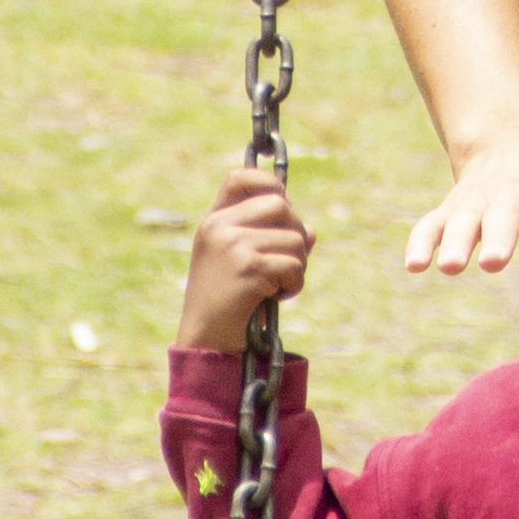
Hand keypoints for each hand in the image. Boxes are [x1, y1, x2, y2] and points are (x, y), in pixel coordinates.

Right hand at [180, 168, 313, 350]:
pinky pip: (294, 265)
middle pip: (281, 205)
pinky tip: (276, 298)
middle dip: (294, 234)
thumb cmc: (228, 303)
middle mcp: (220, 227)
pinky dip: (293, 286)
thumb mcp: (244, 263)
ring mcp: (233, 245)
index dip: (268, 182)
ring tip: (276, 286)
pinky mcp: (248, 268)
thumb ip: (273, 240)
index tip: (282, 203)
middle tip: (285, 262)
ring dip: (297, 267)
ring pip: (295, 238)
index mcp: (214, 221)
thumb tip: (311, 230)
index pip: (240, 177)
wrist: (206, 341)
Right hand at [401, 125, 518, 287]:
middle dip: (498, 238)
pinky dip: (422, 241)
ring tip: (452, 266)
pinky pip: (432, 223)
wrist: (512, 144)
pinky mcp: (450, 208)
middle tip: (495, 261)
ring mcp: (478, 201)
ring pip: (464, 218)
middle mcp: (512, 197)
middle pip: (504, 216)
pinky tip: (415, 265)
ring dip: (456, 240)